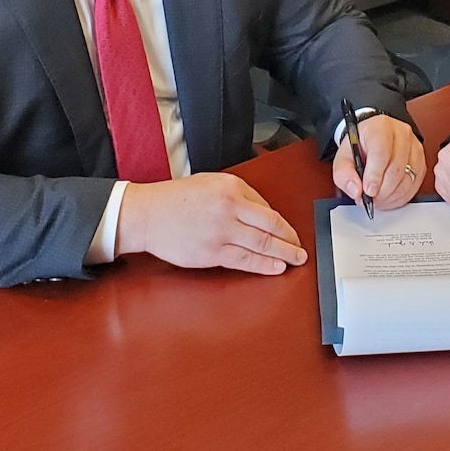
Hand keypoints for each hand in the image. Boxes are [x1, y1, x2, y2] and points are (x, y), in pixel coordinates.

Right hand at [115, 173, 305, 274]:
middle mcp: (229, 208)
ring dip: (283, 254)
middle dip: (290, 241)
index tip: (291, 233)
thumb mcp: (212, 183)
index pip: (267, 208)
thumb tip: (263, 214)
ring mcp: (221, 231)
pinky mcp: (211, 252)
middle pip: (270, 227)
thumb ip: (240, 195)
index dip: (283, 224)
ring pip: (261, 244)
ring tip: (294, 260)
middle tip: (301, 250)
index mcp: (231, 187)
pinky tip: (275, 267)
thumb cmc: (176, 199)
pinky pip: (244, 260)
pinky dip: (263, 265)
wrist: (148, 214)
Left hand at [334, 115, 426, 210]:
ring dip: (391, 195)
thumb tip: (356, 190)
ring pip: (407, 179)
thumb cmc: (361, 146)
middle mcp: (401, 134)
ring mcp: (414, 148)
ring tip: (378, 199)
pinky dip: (401, 197)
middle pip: (396, 168)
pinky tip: (389, 197)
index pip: (381, 151)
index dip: (375, 174)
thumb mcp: (344, 157)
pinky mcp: (421, 162)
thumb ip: (344, 174)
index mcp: (380, 127)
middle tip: (370, 198)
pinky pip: (415, 185)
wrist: (373, 140)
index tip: (368, 190)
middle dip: (382, 190)